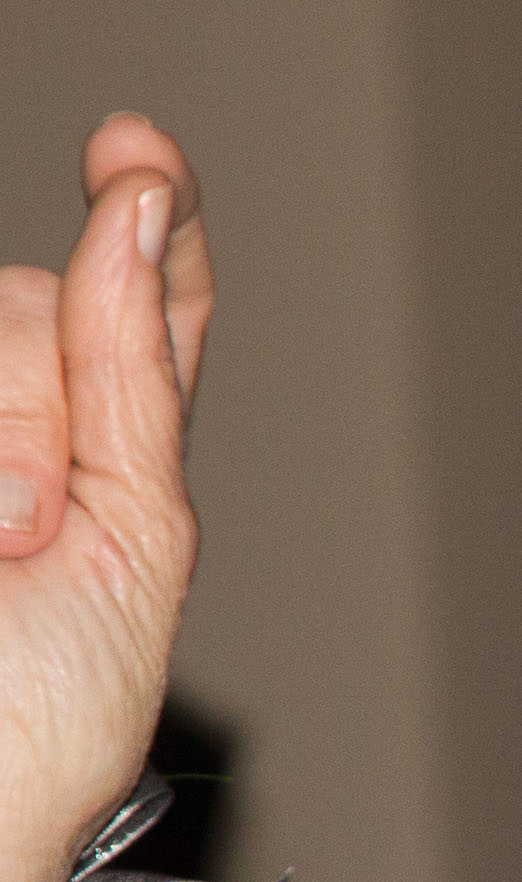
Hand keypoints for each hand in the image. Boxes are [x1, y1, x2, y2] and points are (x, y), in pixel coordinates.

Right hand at [0, 117, 210, 881]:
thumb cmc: (41, 724)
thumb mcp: (136, 547)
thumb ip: (136, 382)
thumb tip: (138, 214)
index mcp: (113, 466)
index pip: (143, 309)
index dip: (147, 220)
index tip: (135, 155)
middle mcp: (18, 431)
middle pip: (35, 303)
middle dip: (46, 405)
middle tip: (35, 537)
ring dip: (2, 442)